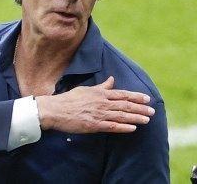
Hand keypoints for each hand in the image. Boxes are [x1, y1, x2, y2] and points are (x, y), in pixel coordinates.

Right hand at [35, 76, 153, 132]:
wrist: (56, 110)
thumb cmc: (69, 99)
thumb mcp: (86, 89)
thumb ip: (101, 86)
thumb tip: (112, 79)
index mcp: (100, 94)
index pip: (122, 94)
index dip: (136, 96)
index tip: (146, 98)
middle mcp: (102, 103)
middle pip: (125, 106)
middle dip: (140, 108)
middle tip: (152, 111)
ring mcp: (99, 114)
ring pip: (122, 116)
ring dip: (136, 117)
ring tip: (147, 119)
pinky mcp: (94, 125)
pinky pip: (113, 126)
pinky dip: (124, 127)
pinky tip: (133, 128)